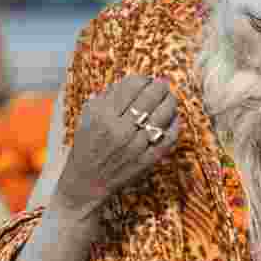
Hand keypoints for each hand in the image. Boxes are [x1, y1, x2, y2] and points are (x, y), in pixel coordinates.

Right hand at [52, 75, 180, 218]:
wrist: (86, 182)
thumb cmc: (87, 146)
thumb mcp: (87, 117)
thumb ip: (107, 97)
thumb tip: (132, 81)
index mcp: (102, 115)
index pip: (132, 86)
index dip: (144, 79)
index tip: (147, 79)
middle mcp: (119, 129)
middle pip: (150, 97)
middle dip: (161, 87)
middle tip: (164, 85)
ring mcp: (135, 146)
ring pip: (162, 115)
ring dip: (170, 102)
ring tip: (170, 98)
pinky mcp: (147, 160)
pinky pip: (168, 138)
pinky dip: (174, 125)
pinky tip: (174, 118)